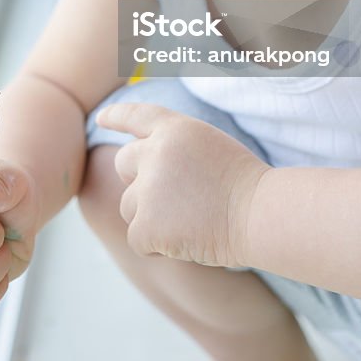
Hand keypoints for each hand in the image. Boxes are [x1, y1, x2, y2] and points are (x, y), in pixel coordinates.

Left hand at [95, 102, 269, 267]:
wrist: (258, 213)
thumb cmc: (244, 184)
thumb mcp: (208, 146)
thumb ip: (174, 149)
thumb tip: (142, 168)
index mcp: (174, 129)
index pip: (137, 115)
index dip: (117, 115)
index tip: (101, 118)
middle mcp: (155, 152)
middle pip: (123, 163)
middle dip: (138, 180)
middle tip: (170, 197)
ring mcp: (149, 188)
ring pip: (128, 204)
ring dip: (149, 216)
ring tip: (188, 220)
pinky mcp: (147, 223)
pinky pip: (136, 237)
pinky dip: (156, 245)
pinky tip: (185, 241)